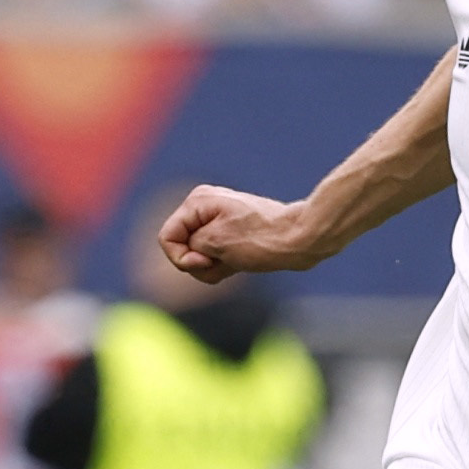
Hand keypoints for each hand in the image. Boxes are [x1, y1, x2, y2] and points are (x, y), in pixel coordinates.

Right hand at [160, 185, 318, 280]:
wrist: (300, 239)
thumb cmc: (261, 240)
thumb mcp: (215, 245)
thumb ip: (189, 248)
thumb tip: (190, 252)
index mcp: (197, 201)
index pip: (167, 238)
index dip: (181, 258)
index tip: (207, 262)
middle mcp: (204, 205)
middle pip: (181, 246)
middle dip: (199, 263)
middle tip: (224, 262)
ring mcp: (217, 219)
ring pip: (196, 254)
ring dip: (212, 266)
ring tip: (235, 262)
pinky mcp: (229, 232)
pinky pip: (212, 255)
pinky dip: (222, 264)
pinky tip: (240, 263)